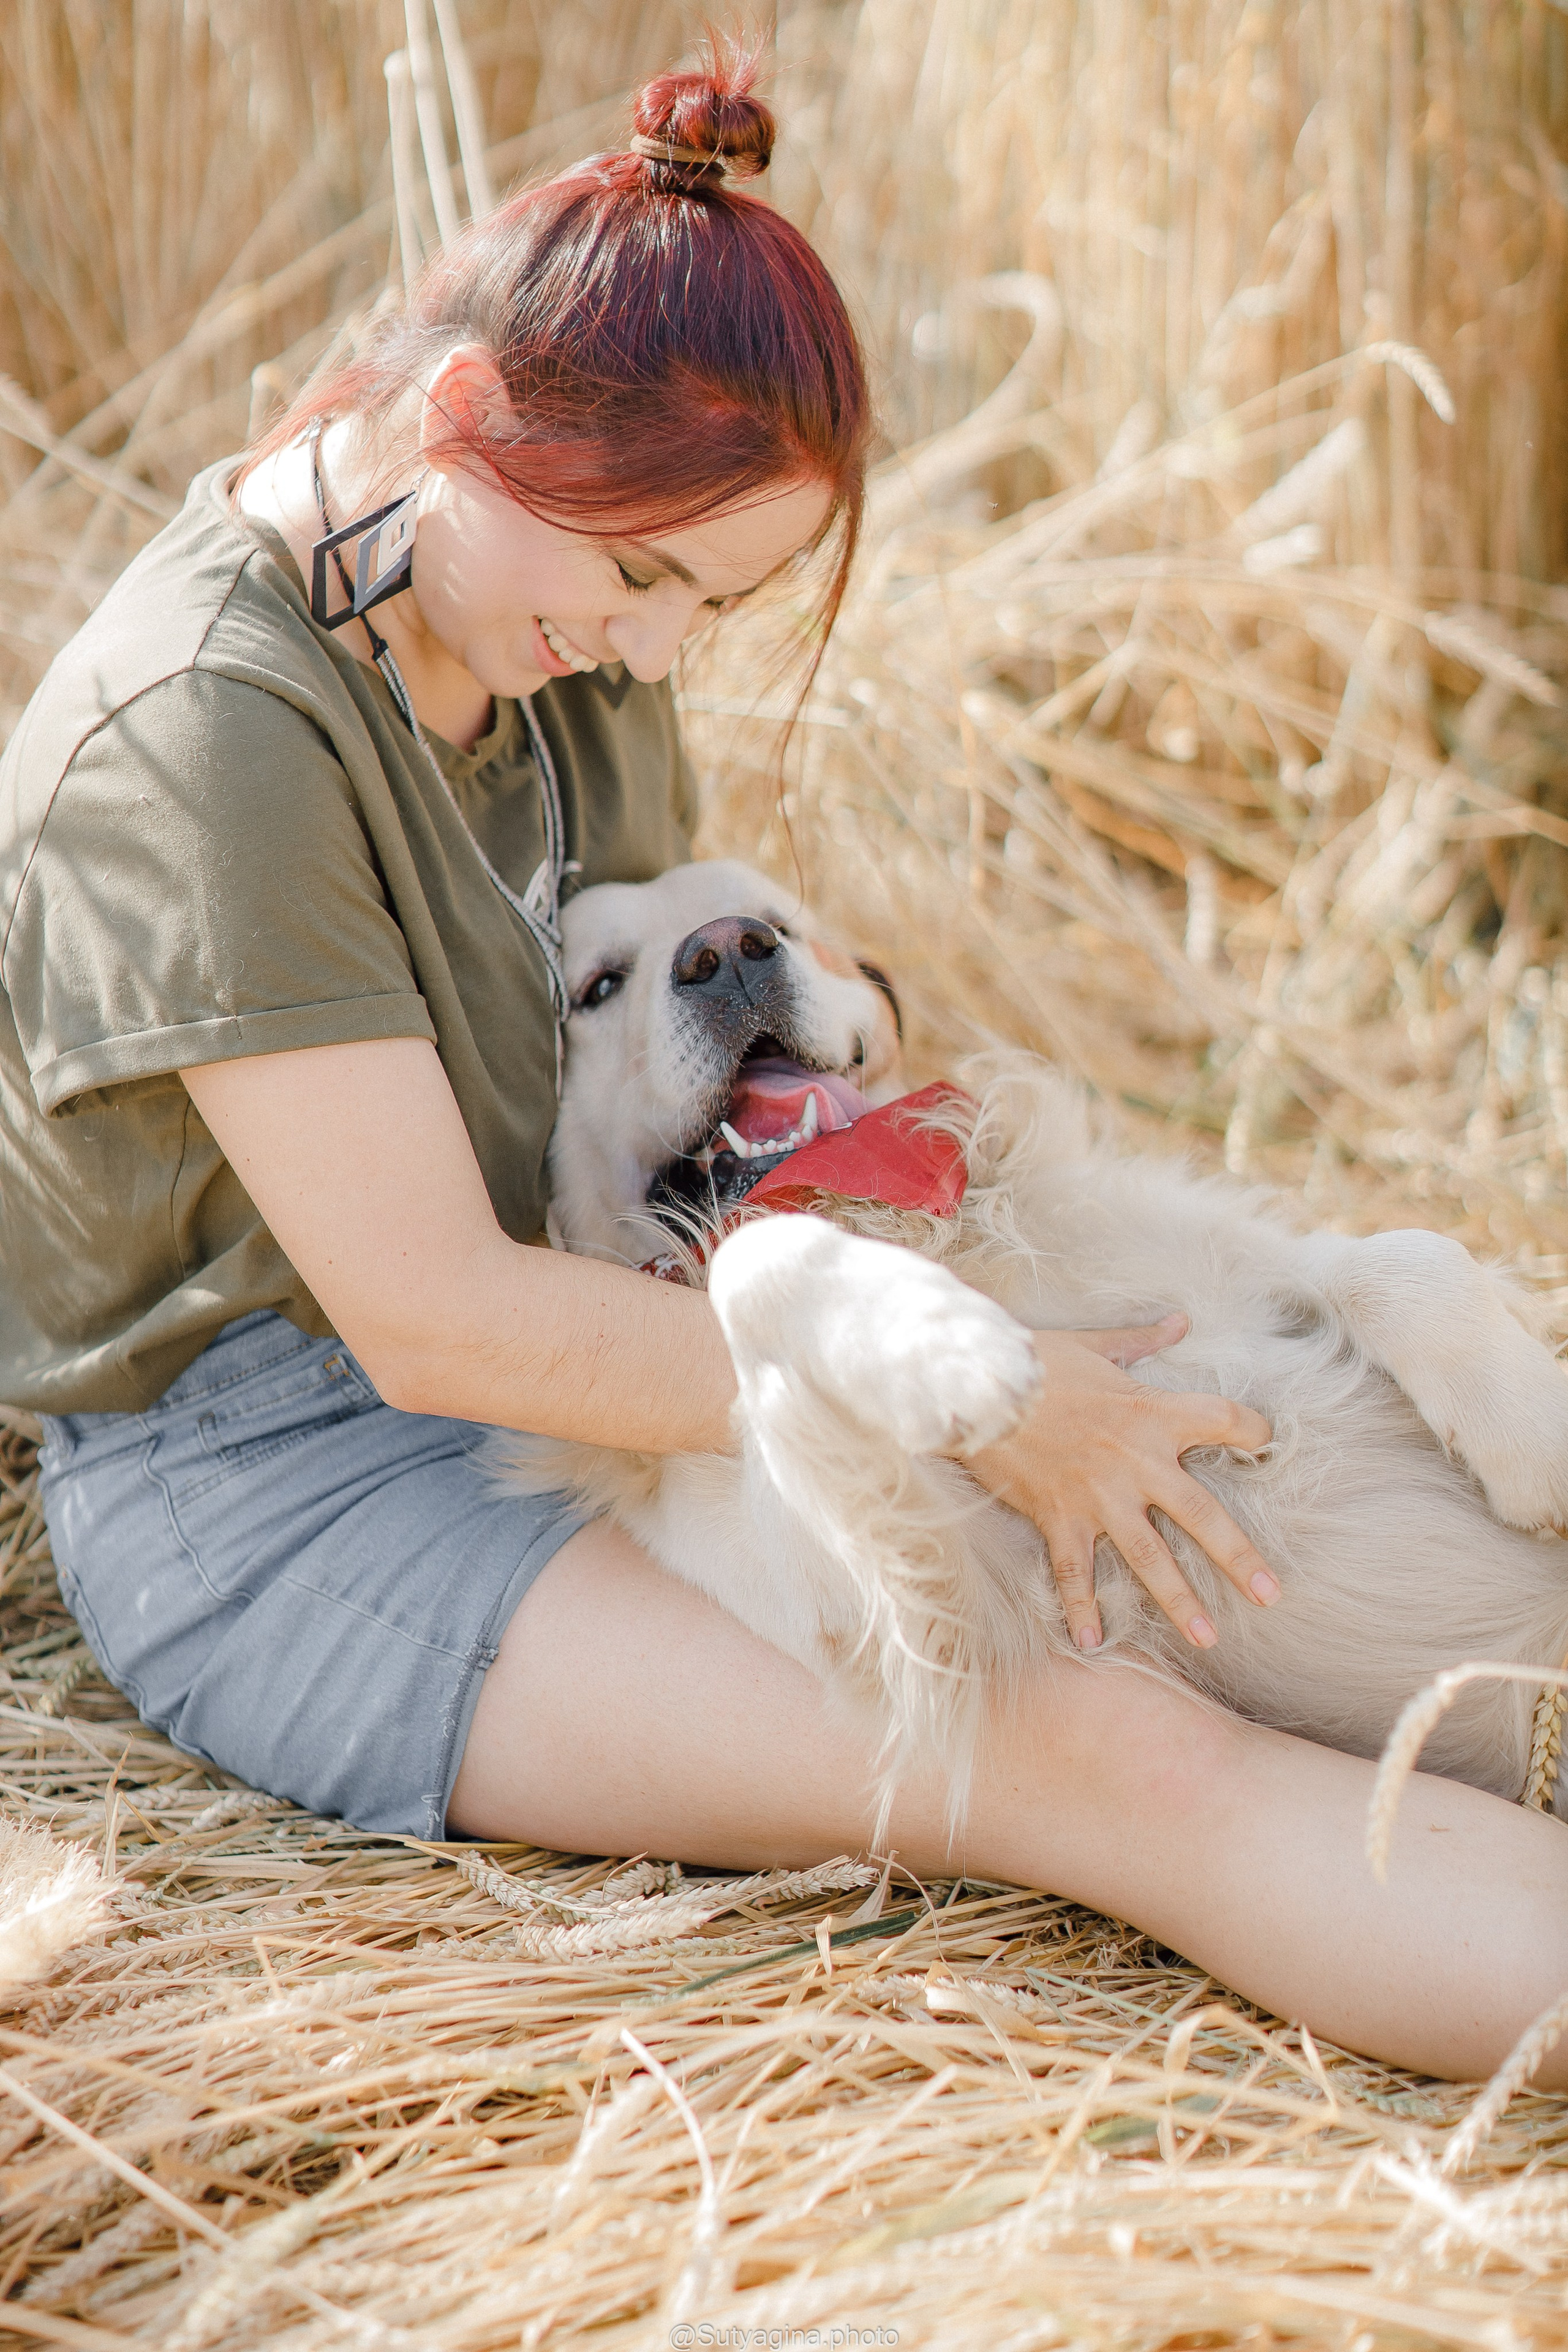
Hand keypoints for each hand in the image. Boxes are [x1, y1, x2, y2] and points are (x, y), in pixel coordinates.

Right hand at [966, 1314, 1275, 1651]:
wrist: (978, 1384)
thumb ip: (1141, 1341)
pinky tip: (1092, 1642)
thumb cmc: (1037, 1360)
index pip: (1224, 1420)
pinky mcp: (1059, 1516)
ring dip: (1180, 1599)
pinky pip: (1075, 1572)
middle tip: (1271, 1594)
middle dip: (1239, 1557)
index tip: (1267, 1442)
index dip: (1253, 1430)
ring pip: (1150, 1557)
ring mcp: (1099, 1496)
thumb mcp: (1095, 1344)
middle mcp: (1136, 1461)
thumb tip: (1180, 1320)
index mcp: (1153, 1412)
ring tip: (1208, 1636)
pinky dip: (1081, 1609)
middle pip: (1203, 1514)